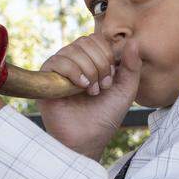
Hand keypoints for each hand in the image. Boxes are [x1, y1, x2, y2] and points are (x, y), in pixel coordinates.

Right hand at [39, 37, 141, 160]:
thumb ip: (132, 66)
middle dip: (99, 63)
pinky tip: (81, 86)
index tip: (111, 78)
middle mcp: (72, 62)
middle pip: (85, 41)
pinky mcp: (46, 79)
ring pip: (72, 50)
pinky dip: (73, 71)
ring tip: (92, 91)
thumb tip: (133, 41)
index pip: (96, 39)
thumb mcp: (126, 90)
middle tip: (102, 86)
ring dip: (88, 70)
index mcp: (90, 61)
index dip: (107, 54)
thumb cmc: (105, 117)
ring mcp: (58, 70)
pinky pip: (57, 61)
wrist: (88, 139)